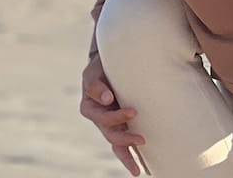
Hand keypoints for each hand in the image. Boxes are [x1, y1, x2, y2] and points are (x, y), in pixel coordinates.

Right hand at [81, 56, 148, 175]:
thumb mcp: (92, 72)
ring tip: (139, 170)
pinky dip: (132, 156)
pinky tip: (141, 169)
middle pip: (111, 135)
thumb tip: (107, 98)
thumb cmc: (100, 67)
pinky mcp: (121, 124)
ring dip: (128, 155)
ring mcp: (110, 124)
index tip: (133, 111)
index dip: (117, 117)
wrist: (108, 64)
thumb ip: (95, 84)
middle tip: (142, 139)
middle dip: (126, 139)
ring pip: (117, 145)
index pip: (103, 117)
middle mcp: (99, 119)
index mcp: (90, 107)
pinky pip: (124, 143)